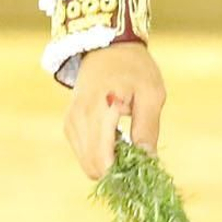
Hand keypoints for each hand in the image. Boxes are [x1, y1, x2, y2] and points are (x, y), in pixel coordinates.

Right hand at [65, 42, 166, 180]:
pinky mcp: (69, 125)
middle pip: (92, 166)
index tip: (142, 169)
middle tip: (138, 155)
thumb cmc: (135, 68)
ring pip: (87, 163)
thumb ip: (148, 128)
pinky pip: (83, 153)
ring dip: (108, 162)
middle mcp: (78, 119)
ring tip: (128, 142)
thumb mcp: (152, 94)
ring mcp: (70, 123)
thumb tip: (147, 161)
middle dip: (116, 170)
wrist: (107, 48)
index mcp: (99, 110)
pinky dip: (100, 154)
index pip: (102, 159)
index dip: (122, 173)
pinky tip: (116, 139)